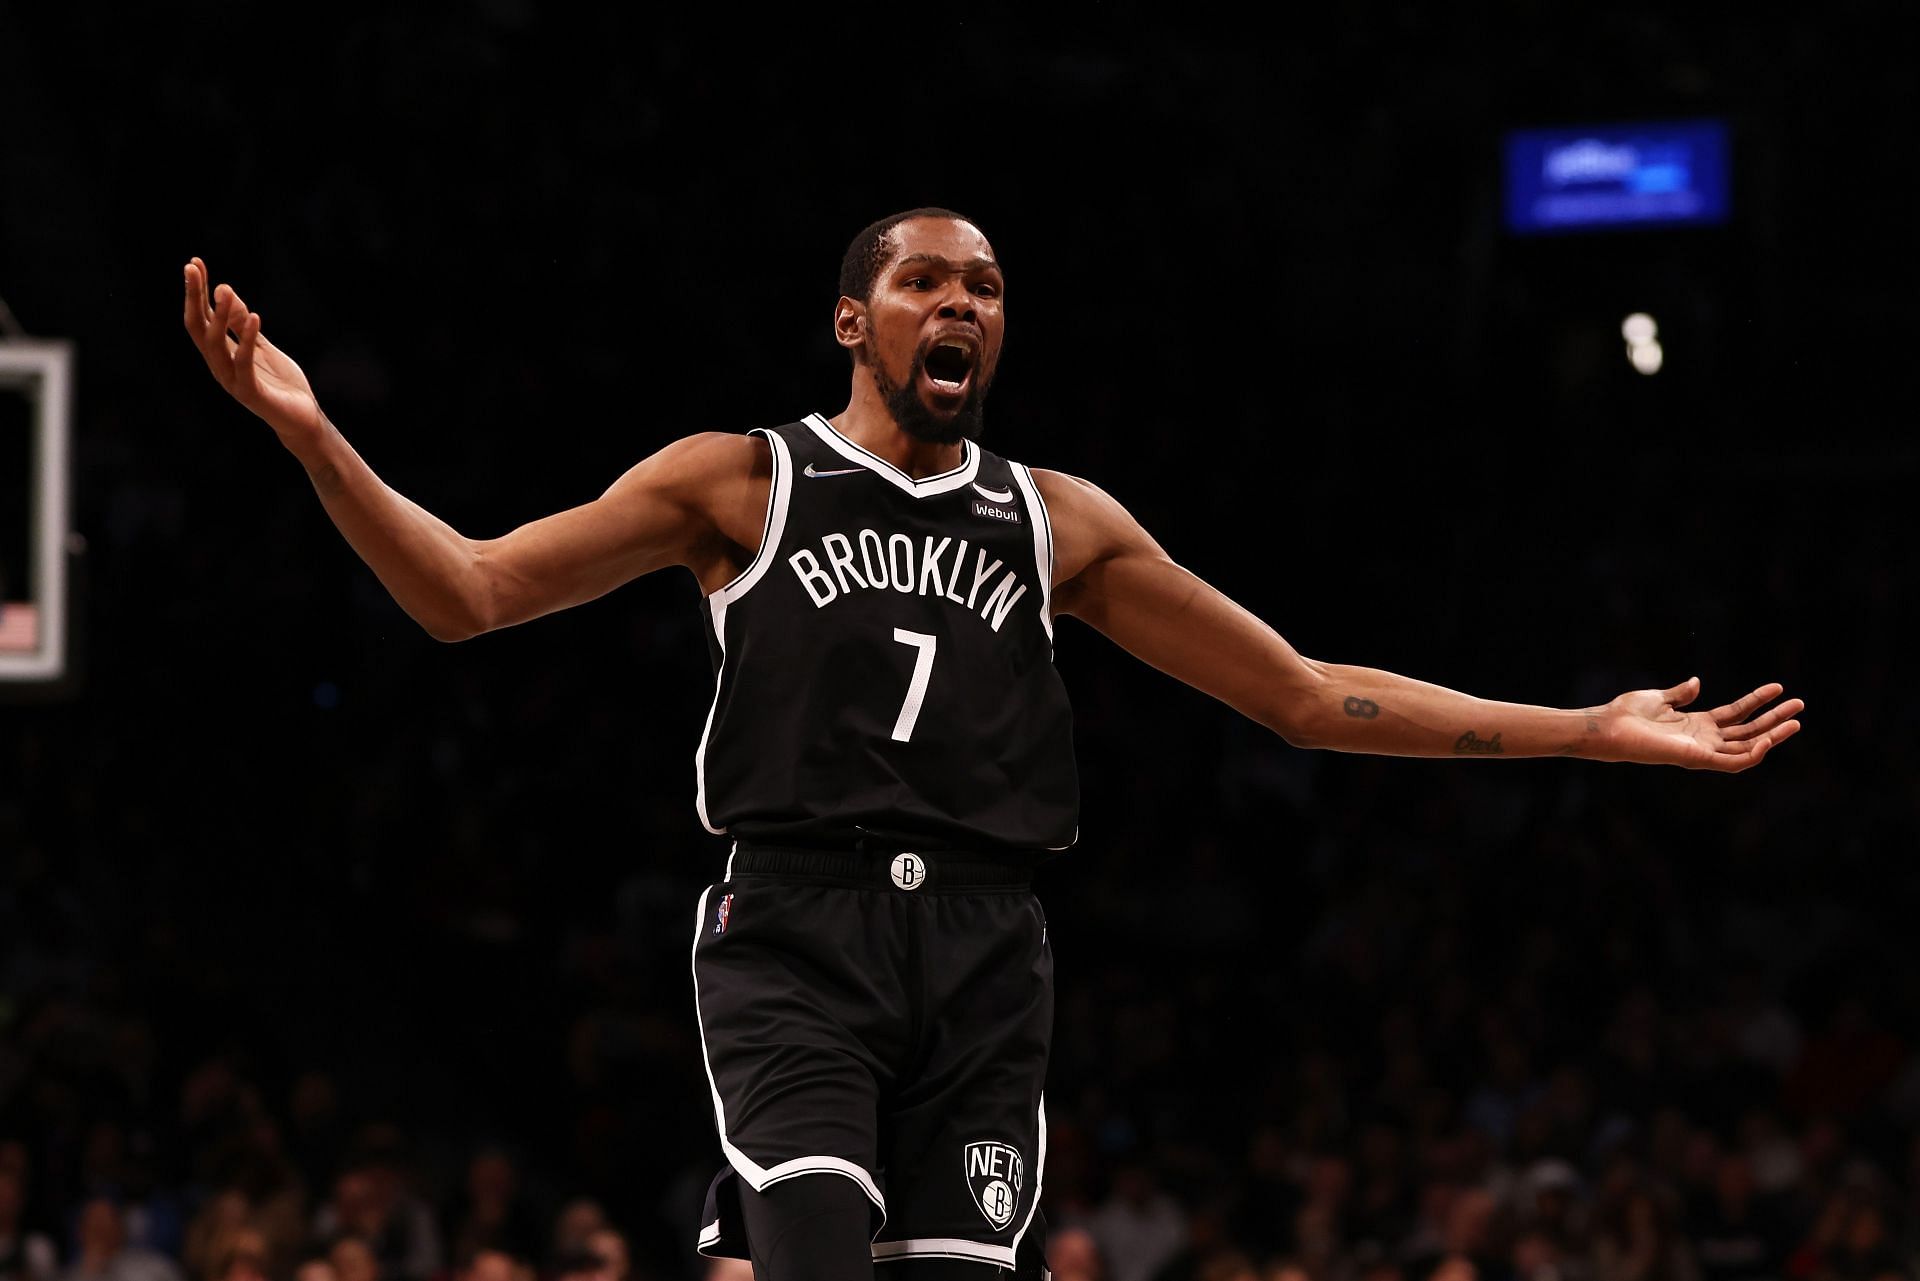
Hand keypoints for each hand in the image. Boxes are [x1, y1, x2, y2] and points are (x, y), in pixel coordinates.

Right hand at [183, 257, 324, 442]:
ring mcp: (232, 380)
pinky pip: (244, 362)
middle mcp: (219, 366)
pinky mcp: (250, 392)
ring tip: (223, 289)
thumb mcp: (261, 346)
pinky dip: (247, 339)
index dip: (196, 292)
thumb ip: (242, 325)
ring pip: (215, 344)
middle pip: (198, 328)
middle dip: (194, 297)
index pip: (201, 318)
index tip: (194, 263)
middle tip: (191, 267)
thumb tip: (224, 291)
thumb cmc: (280, 383)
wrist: (302, 418)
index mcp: (220, 354)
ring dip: (219, 315)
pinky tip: (254, 317)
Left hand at [1600, 677, 1802, 771]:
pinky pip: (1732, 763)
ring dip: (1772, 736)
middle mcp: (1703, 739)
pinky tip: (1768, 740)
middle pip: (1748, 730)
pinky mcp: (1697, 760)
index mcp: (1696, 724)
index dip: (1757, 701)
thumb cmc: (1627, 714)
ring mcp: (1702, 750)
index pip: (1736, 714)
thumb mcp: (1659, 698)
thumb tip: (1698, 682)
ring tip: (1796, 721)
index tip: (1779, 687)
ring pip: (1747, 747)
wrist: (1610, 726)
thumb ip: (1681, 693)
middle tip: (1800, 704)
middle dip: (1774, 718)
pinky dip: (1752, 755)